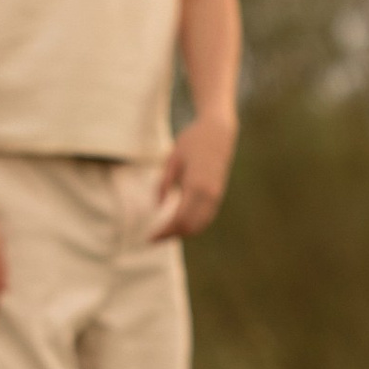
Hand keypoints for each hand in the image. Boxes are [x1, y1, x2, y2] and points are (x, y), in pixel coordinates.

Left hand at [149, 113, 236, 240]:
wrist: (218, 130)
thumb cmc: (192, 141)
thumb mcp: (172, 159)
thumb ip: (163, 183)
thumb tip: (157, 206)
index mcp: (195, 186)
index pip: (179, 220)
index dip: (164, 232)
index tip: (150, 237)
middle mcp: (208, 195)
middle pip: (189, 227)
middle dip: (172, 235)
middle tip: (154, 238)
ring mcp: (216, 195)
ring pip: (200, 225)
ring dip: (183, 232)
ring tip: (165, 233)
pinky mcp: (218, 194)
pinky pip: (206, 217)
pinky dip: (193, 225)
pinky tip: (180, 225)